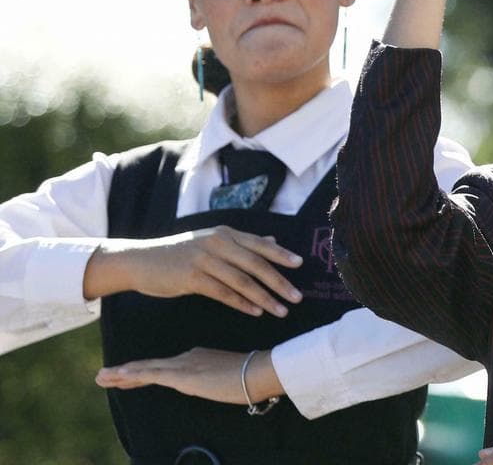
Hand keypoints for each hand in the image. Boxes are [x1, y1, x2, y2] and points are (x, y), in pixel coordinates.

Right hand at [84, 225, 303, 316]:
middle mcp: (217, 243)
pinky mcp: (191, 277)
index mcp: (225, 233)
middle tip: (297, 297)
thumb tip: (272, 239)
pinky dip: (242, 303)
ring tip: (281, 310)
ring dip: (265, 297)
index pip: (259, 244)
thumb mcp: (211, 241)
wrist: (140, 261)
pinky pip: (223, 292)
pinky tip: (256, 312)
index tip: (300, 265)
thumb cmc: (179, 253)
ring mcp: (204, 259)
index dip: (281, 254)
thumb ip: (241, 242)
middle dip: (279, 282)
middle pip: (256, 264)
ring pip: (242, 281)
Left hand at [95, 346, 283, 404]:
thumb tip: (222, 385)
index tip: (127, 376)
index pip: (165, 367)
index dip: (143, 372)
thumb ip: (222, 378)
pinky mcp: (183, 376)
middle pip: (150, 367)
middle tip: (103, 375)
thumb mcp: (234, 376)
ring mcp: (184, 366)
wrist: (259, 371)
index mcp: (199, 357)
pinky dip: (133, 375)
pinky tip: (119, 376)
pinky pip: (152, 375)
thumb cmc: (253, 375)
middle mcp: (188, 358)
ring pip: (145, 370)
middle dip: (125, 372)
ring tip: (102, 378)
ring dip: (121, 375)